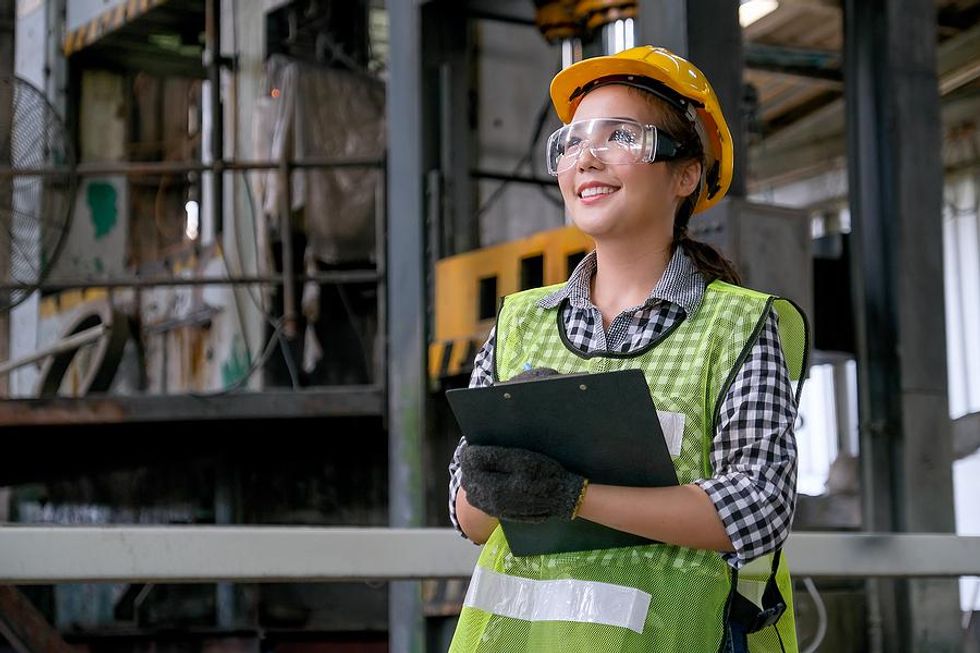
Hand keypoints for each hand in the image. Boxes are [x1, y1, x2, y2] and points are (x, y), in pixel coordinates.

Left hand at [459, 445, 586, 522]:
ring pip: (471, 491)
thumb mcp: (522, 459)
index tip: (476, 444)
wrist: (562, 496)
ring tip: (487, 468)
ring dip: (475, 478)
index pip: (469, 464)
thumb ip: (493, 457)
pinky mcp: (498, 513)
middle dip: (471, 465)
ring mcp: (493, 509)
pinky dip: (481, 489)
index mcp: (494, 486)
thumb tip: (469, 454)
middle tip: (482, 454)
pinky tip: (492, 480)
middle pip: (467, 478)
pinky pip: (479, 500)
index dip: (470, 451)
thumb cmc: (545, 473)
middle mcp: (490, 500)